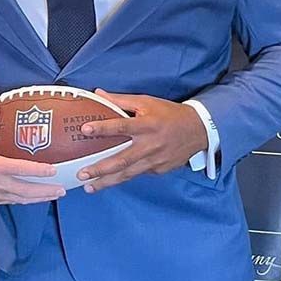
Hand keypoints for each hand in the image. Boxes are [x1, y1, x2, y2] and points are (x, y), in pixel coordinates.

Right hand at [0, 102, 66, 204]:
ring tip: (52, 196)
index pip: (22, 169)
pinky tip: (30, 199)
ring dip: (38, 198)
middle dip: (46, 191)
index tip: (53, 170)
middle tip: (61, 190)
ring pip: (21, 199)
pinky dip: (24, 201)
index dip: (39, 170)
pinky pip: (11, 202)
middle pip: (27, 190)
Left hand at [76, 90, 207, 191]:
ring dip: (107, 181)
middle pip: (122, 159)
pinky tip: (108, 182)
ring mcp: (155, 160)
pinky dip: (123, 178)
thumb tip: (98, 93)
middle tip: (82, 174)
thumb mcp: (147, 102)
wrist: (198, 130)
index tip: (85, 129)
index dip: (103, 128)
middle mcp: (150, 144)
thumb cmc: (169, 114)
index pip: (122, 126)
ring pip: (128, 173)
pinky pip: (138, 173)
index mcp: (146, 124)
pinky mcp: (159, 170)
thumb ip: (121, 101)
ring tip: (90, 187)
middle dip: (100, 169)